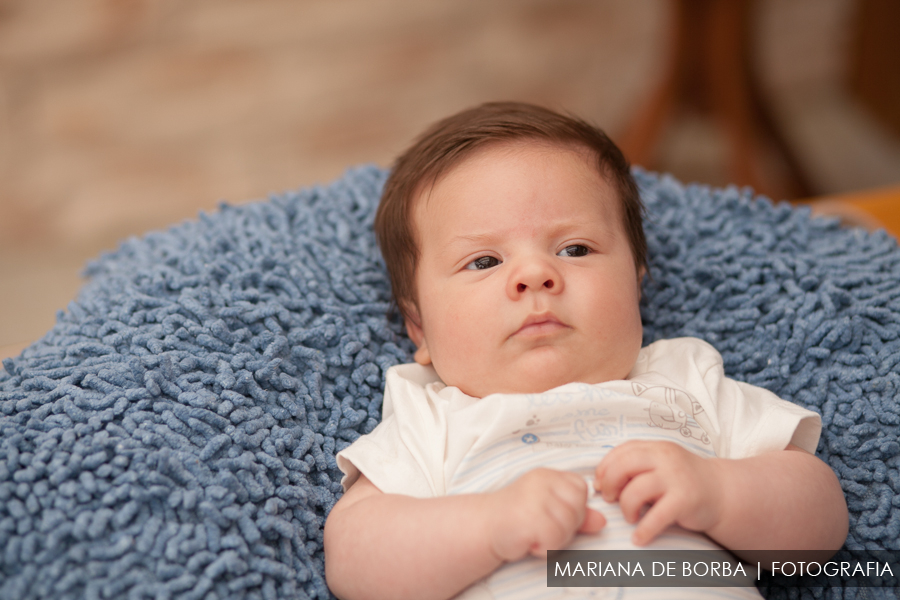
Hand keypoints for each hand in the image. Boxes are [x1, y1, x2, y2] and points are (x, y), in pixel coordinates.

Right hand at [486, 468, 605, 561]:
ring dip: (554, 539)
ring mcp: (534, 497)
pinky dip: (544, 547)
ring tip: (534, 534)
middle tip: (542, 527)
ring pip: (568, 525)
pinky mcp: (528, 517)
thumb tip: (602, 521)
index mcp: (548, 475)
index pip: (580, 489)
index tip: (553, 514)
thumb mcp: (549, 511)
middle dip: (566, 527)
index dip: (574, 508)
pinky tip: (529, 541)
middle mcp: (541, 481)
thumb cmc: (518, 518)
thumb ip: (576, 514)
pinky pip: (554, 538)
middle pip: (578, 509)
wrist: (483, 527)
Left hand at [594, 440, 722, 545]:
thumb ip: (634, 467)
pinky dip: (643, 530)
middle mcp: (665, 459)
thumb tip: (599, 482)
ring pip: (636, 490)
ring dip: (625, 507)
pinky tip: (639, 538)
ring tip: (629, 517)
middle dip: (609, 484)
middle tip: (610, 499)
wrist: (723, 492)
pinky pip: (656, 516)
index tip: (600, 483)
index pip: (621, 451)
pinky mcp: (685, 500)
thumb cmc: (682, 481)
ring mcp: (676, 479)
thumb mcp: (660, 465)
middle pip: (623, 466)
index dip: (605, 468)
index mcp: (656, 448)